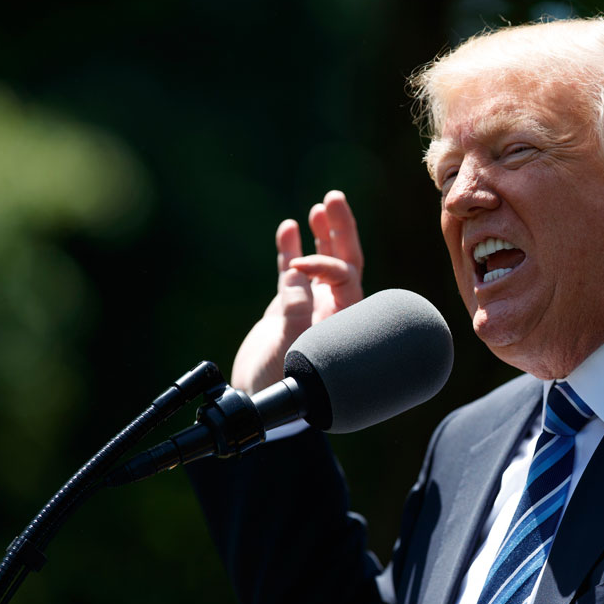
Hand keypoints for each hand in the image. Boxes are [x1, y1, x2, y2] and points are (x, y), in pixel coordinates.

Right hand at [231, 190, 363, 393]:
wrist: (258, 405)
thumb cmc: (282, 387)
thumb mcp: (290, 354)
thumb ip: (295, 317)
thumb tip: (298, 280)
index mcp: (344, 320)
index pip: (345, 277)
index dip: (325, 264)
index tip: (297, 268)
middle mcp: (332, 311)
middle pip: (345, 262)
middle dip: (341, 230)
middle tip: (334, 199)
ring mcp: (311, 307)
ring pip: (321, 264)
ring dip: (322, 235)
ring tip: (320, 207)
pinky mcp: (288, 309)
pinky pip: (293, 273)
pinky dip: (290, 249)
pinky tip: (288, 226)